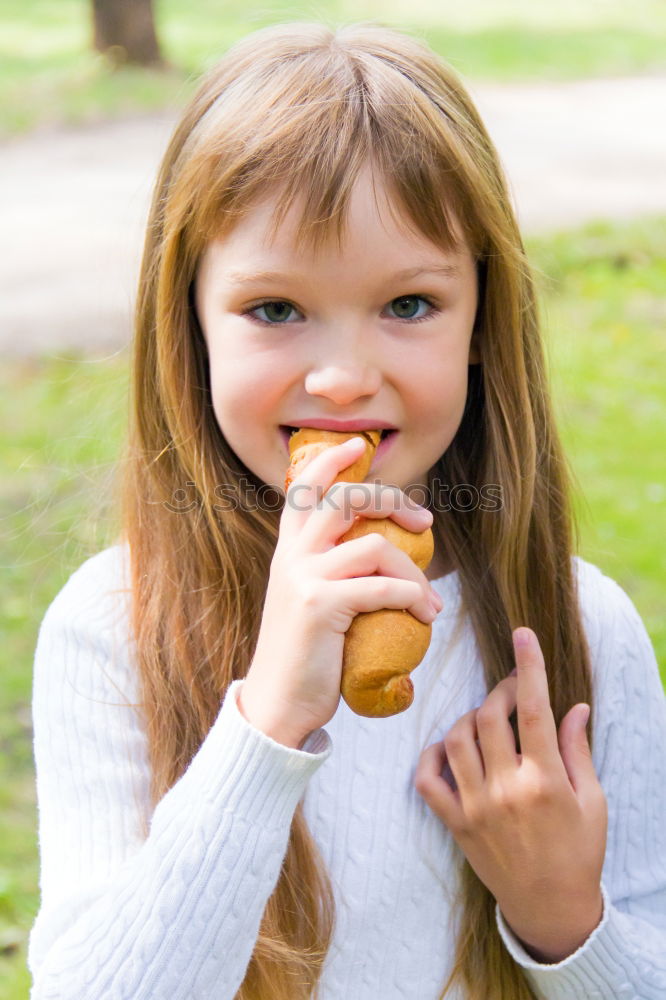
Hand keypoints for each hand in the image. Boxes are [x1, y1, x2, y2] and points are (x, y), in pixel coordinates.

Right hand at [240, 437, 438, 746]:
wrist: (278, 703)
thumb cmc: (306, 654)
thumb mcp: (311, 600)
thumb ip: (332, 571)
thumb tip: (383, 552)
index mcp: (288, 550)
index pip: (303, 488)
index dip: (329, 460)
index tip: (358, 448)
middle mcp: (292, 555)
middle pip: (344, 498)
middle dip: (390, 499)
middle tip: (423, 519)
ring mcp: (303, 577)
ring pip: (373, 545)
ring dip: (413, 569)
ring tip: (430, 599)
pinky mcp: (319, 606)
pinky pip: (381, 587)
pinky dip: (412, 596)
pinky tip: (424, 614)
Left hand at [414, 627, 607, 961]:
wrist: (550, 908)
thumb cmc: (579, 852)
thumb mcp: (592, 801)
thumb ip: (578, 750)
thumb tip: (575, 706)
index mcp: (546, 781)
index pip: (535, 710)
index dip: (528, 666)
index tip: (523, 635)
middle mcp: (507, 789)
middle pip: (490, 717)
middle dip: (501, 690)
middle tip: (512, 687)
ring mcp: (476, 807)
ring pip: (456, 739)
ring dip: (470, 718)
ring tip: (487, 719)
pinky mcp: (455, 823)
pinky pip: (427, 780)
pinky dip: (431, 756)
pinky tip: (448, 747)